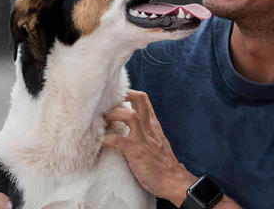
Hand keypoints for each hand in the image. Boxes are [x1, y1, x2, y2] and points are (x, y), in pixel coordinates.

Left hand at [103, 89, 196, 205]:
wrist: (173, 180)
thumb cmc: (163, 162)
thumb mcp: (156, 139)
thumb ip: (146, 128)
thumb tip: (132, 121)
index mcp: (152, 123)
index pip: (143, 98)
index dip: (128, 93)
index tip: (115, 97)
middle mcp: (148, 127)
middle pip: (139, 99)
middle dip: (121, 96)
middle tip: (106, 104)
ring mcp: (142, 138)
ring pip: (129, 115)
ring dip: (113, 115)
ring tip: (103, 121)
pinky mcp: (136, 152)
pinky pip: (118, 140)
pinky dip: (106, 139)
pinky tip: (101, 141)